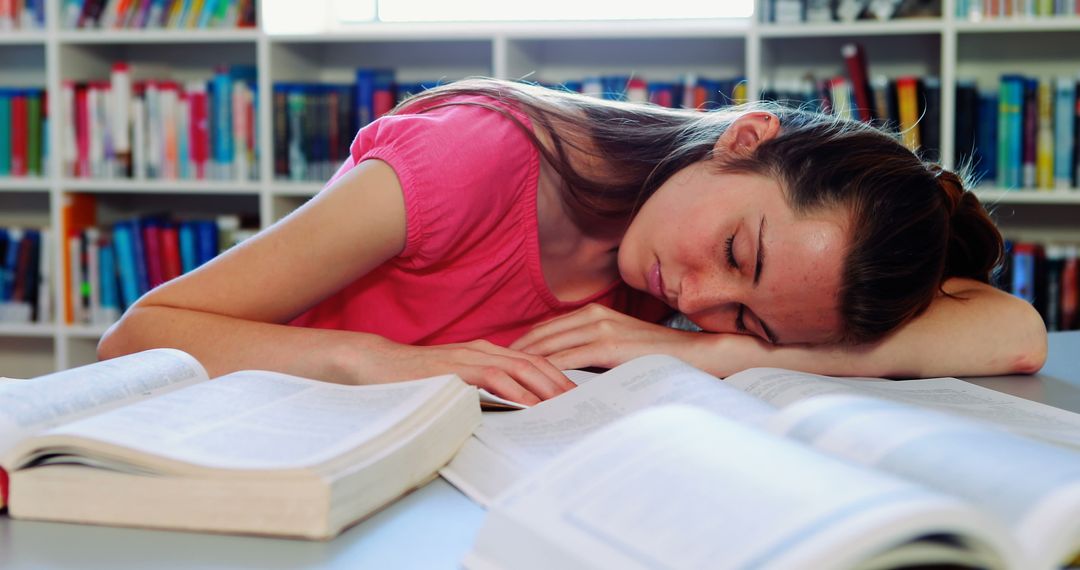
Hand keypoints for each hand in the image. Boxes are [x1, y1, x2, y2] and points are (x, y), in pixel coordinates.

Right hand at [363, 338, 574, 405]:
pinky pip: (492, 377)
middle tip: (583, 402)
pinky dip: (515, 391)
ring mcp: (469, 356)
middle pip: (535, 362)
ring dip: (546, 386)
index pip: (531, 362)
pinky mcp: (454, 368)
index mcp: (486, 352)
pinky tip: (531, 405)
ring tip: (567, 405)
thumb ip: (479, 390)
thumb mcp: (454, 383)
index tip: (577, 395)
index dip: (557, 376)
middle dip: (562, 381)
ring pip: (519, 367)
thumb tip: (506, 410)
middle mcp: (483, 350)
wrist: (374, 364)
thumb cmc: (414, 378)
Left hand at [510, 303, 709, 370]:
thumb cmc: (660, 358)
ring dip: (521, 366)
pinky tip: (527, 389)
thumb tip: (565, 373)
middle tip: (486, 373)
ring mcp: (599, 328)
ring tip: (497, 382)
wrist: (698, 355)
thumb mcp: (621, 349)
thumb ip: (593, 353)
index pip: (544, 330)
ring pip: (546, 348)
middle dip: (510, 356)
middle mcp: (591, 316)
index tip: (497, 362)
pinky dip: (543, 376)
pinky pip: (565, 362)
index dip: (519, 346)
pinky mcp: (606, 345)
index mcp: (593, 313)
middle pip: (538, 337)